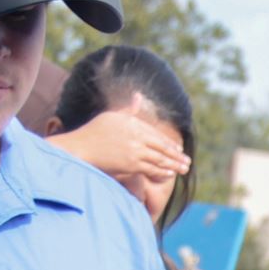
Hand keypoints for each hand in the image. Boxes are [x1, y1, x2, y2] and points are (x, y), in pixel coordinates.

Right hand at [44, 101, 189, 186]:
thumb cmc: (93, 132)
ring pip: (159, 158)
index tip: (178, 149)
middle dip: (176, 155)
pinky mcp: (131, 164)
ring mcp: (134, 151)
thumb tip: (139, 95)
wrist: (80, 148)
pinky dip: (162, 170)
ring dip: (174, 164)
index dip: (169, 143)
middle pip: (162, 146)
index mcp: (132, 123)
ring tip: (184, 169)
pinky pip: (151, 168)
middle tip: (188, 161)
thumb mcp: (112, 115)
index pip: (156, 134)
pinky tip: (170, 173)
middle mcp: (136, 136)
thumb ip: (129, 109)